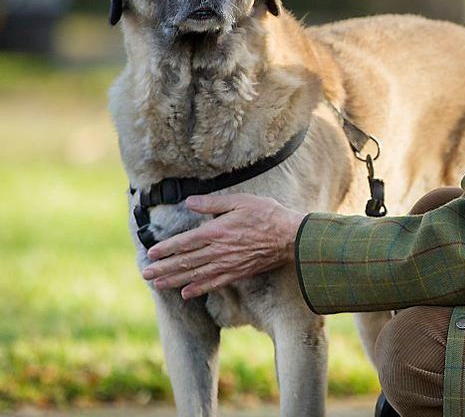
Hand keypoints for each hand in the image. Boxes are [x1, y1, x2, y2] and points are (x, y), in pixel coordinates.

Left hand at [141, 193, 306, 299]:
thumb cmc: (268, 215)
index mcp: (218, 231)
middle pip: (186, 261)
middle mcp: (219, 250)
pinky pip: (214, 283)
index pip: (185, 242)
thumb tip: (190, 202)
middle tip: (145, 274)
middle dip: (163, 268)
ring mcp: (228, 264)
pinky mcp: (237, 272)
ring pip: (195, 274)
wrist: (290, 237)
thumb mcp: (241, 201)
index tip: (151, 253)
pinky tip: (186, 293)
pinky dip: (199, 289)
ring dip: (174, 280)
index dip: (167, 249)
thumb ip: (214, 203)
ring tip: (157, 284)